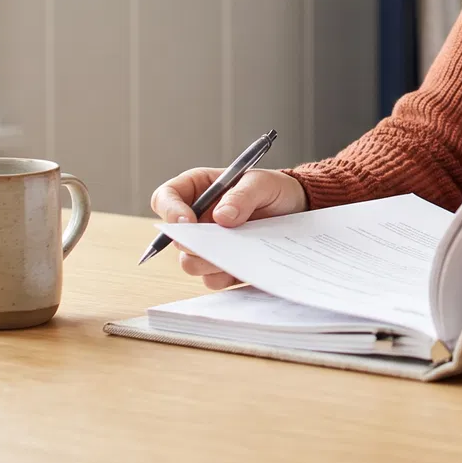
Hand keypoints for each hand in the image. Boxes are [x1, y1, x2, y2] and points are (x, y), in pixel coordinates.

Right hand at [148, 167, 308, 289]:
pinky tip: (244, 264)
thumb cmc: (273, 189)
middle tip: (217, 242)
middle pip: (174, 239)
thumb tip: (222, 217)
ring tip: (238, 251)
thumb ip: (242, 195)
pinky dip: (225, 276)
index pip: (165, 198)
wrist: (296, 210)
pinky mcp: (222, 265)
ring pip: (190, 263)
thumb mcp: (262, 182)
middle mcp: (196, 219)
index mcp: (196, 189)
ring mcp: (208, 244)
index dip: (170, 211)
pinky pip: (212, 280)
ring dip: (209, 262)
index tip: (188, 222)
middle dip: (193, 244)